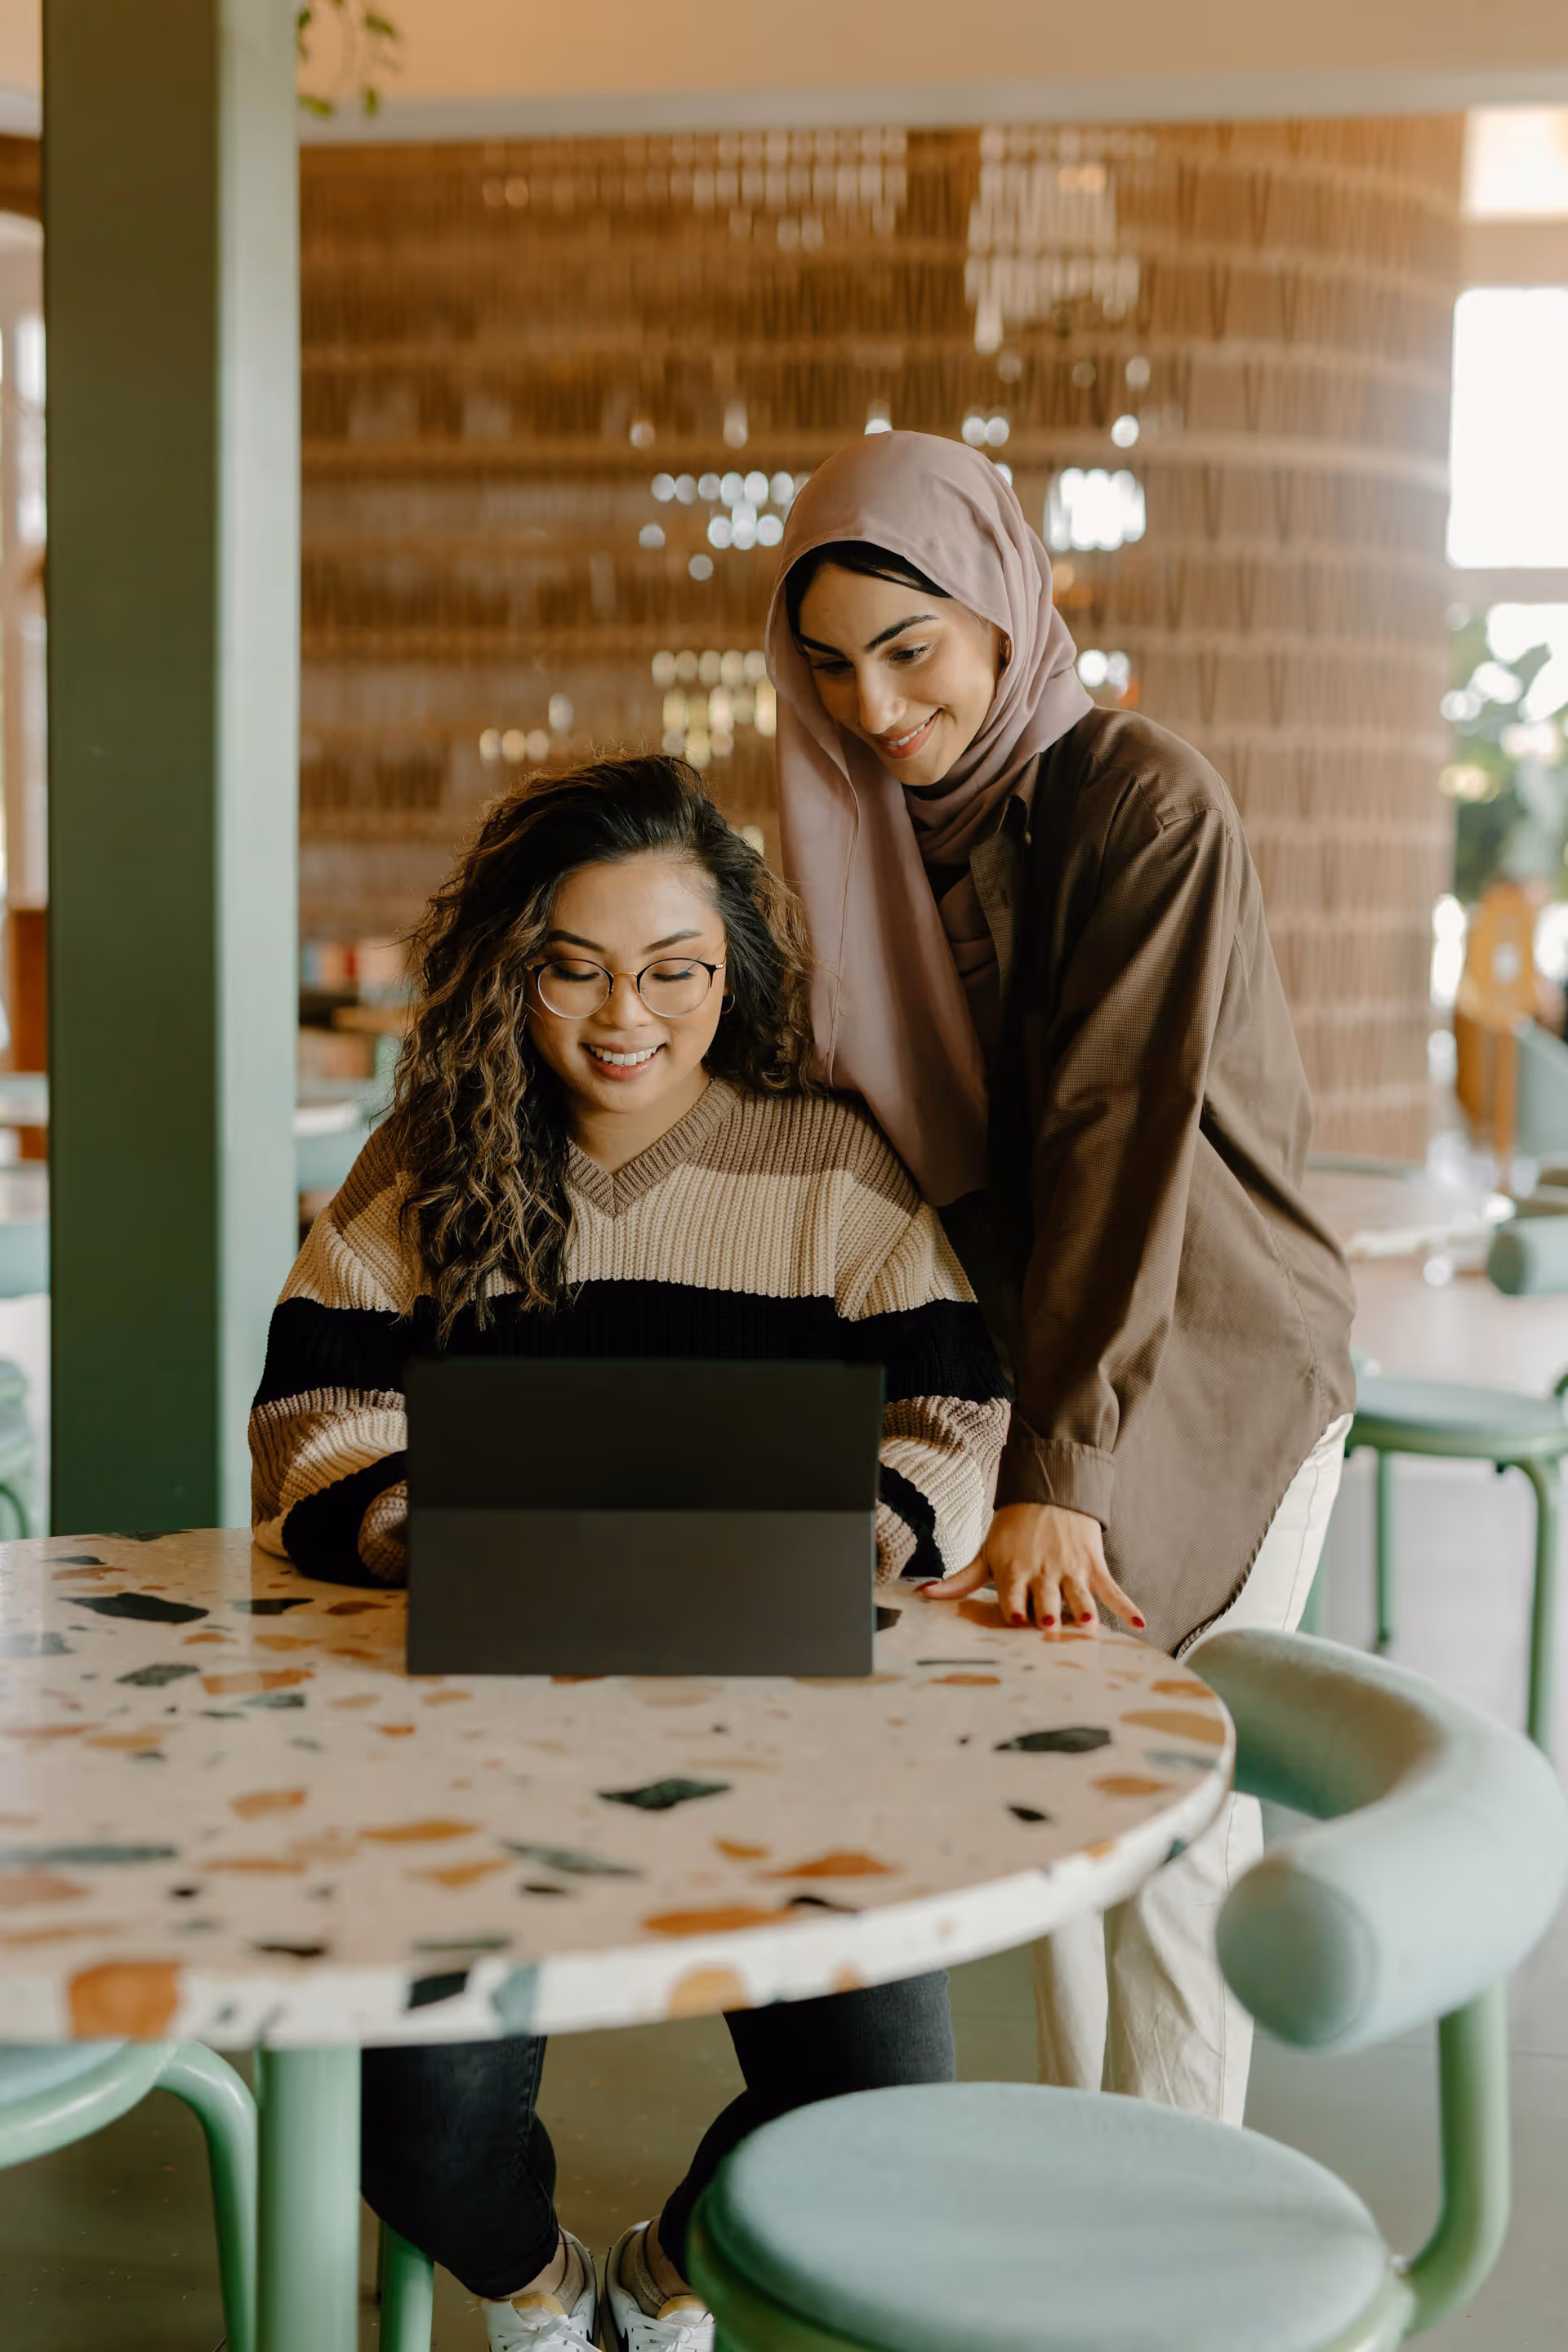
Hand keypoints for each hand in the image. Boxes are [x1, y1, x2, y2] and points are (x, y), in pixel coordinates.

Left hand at [921, 1502, 1145, 1633]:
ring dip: (1083, 1610)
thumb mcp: (985, 1552)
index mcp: (1013, 1571)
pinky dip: (1126, 1605)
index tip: (1018, 1626)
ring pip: (1078, 1596)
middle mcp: (1042, 1572)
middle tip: (1048, 1627)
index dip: (1014, 1613)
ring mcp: (1070, 1569)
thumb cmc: (1013, 1529)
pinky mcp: (1093, 1564)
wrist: (1048, 1490)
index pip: (1012, 1600)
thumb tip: (924, 1595)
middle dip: (1047, 1613)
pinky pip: (1111, 1589)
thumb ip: (960, 1580)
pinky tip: (1139, 1622)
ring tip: (1086, 1626)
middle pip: (1046, 1600)